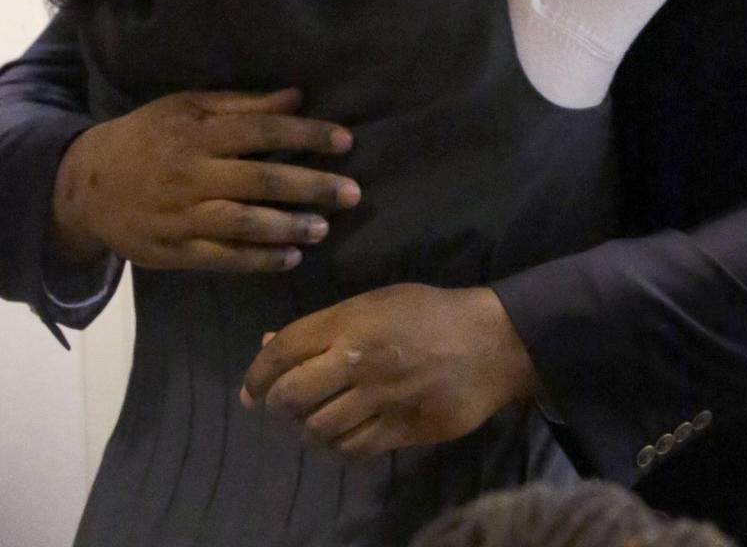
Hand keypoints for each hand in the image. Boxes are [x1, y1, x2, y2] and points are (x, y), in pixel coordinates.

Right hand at [50, 88, 359, 272]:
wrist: (86, 184)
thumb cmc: (149, 136)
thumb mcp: (187, 106)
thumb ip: (242, 104)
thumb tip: (298, 96)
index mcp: (199, 133)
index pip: (262, 131)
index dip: (306, 135)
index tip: (346, 141)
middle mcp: (192, 174)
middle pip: (260, 180)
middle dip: (311, 187)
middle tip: (352, 192)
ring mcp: (182, 216)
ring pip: (243, 223)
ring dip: (288, 227)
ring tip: (325, 228)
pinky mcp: (174, 251)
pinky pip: (222, 257)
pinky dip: (258, 260)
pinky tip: (291, 258)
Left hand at [241, 283, 537, 457]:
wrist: (490, 341)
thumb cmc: (428, 312)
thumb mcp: (376, 302)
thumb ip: (324, 325)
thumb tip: (268, 344)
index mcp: (350, 321)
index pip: (284, 351)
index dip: (257, 374)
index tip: (250, 392)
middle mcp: (358, 360)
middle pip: (292, 396)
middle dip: (278, 406)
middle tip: (284, 407)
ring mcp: (380, 399)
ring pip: (318, 429)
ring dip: (307, 429)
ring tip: (315, 420)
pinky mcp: (401, 430)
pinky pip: (352, 449)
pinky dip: (336, 447)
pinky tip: (340, 435)